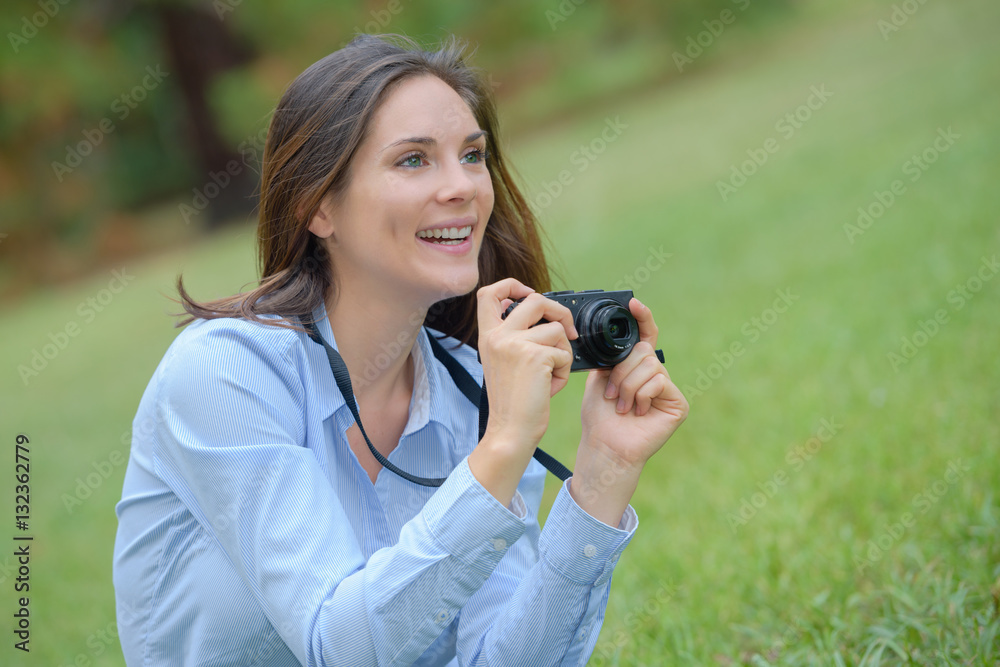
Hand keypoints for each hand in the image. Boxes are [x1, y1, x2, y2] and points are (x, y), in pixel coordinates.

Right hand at [468, 279, 577, 503]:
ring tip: (551, 375)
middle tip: (568, 333)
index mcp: (488, 336)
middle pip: (535, 299)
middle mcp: (498, 336)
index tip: (527, 293)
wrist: (510, 431)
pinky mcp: (535, 356)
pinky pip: (564, 352)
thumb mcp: (504, 363)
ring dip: (563, 353)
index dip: (511, 285)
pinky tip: (550, 387)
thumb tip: (547, 318)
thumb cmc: (513, 402)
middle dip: (560, 313)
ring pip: (556, 329)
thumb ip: (516, 339)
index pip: (488, 293)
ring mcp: (515, 344)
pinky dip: (564, 371)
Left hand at [571, 298, 687, 524]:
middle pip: (643, 350)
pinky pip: (658, 381)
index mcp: (636, 365)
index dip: (642, 318)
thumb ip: (611, 356)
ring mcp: (668, 388)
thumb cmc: (599, 416)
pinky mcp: (678, 403)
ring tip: (622, 406)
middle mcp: (655, 374)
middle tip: (613, 394)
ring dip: (628, 386)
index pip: (645, 335)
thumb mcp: (600, 378)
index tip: (633, 303)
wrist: (604, 444)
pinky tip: (638, 412)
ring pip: (649, 365)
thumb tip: (615, 334)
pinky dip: (641, 396)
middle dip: (622, 371)